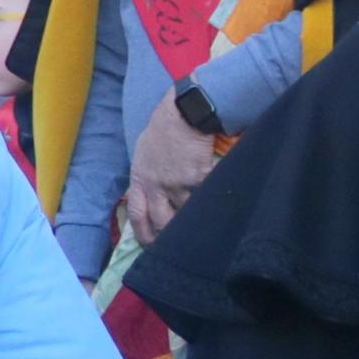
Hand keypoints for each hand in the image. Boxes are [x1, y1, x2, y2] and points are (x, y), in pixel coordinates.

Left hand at [119, 94, 221, 244]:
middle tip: (181, 241)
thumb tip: (149, 193)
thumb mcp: (143, 154)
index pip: (137, 214)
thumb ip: (146, 176)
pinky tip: (221, 200)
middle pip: (162, 221)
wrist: (183, 113)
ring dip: (196, 214)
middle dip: (171, 233)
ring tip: (205, 220)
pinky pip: (207, 194)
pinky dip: (214, 197)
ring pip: (188, 211)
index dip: (143, 233)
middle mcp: (156, 185)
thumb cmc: (162, 130)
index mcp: (140, 179)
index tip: (151, 245)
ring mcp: (177, 182)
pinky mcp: (198, 177)